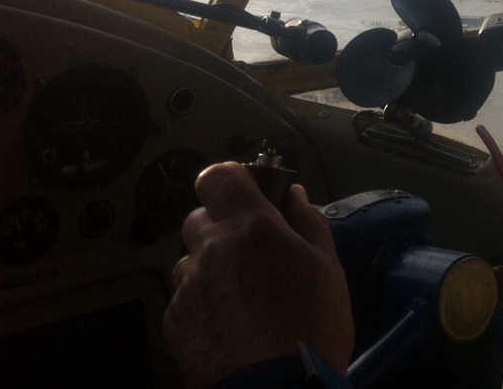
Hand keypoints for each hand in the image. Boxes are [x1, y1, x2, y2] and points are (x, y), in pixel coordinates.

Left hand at [164, 162, 353, 387]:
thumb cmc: (311, 326)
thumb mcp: (328, 268)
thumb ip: (308, 224)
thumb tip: (295, 197)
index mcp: (251, 226)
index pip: (219, 176)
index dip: (231, 182)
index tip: (247, 196)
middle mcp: (212, 248)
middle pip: (200, 217)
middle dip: (222, 228)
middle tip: (250, 253)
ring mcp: (188, 286)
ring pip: (190, 260)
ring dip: (210, 267)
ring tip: (239, 296)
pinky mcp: (174, 321)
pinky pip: (184, 297)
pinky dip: (202, 302)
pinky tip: (227, 323)